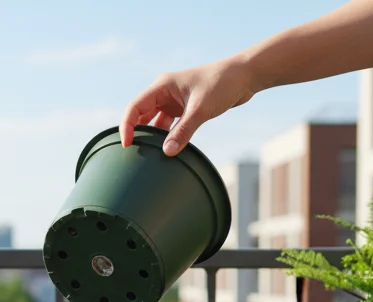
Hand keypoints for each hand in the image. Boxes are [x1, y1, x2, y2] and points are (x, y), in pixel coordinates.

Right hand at [120, 56, 258, 155]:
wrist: (245, 76)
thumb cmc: (222, 84)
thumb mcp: (200, 110)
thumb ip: (183, 131)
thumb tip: (167, 152)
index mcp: (162, 86)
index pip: (135, 107)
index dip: (127, 126)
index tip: (126, 145)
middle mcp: (165, 92)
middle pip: (142, 114)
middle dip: (138, 132)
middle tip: (135, 153)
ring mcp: (175, 100)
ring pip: (156, 120)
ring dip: (154, 135)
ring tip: (150, 154)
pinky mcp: (185, 108)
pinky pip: (170, 124)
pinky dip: (168, 135)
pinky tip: (168, 148)